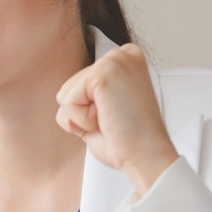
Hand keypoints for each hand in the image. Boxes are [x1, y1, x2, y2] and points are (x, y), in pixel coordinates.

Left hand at [55, 43, 177, 194]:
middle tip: (114, 120)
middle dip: (84, 112)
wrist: (147, 156)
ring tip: (112, 119)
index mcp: (125, 60)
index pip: (80, 84)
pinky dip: (82, 119)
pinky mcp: (104, 73)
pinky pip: (68, 102)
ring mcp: (114, 61)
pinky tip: (108, 119)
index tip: (118, 116)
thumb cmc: (129, 139)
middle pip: (69, 87)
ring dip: (82, 117)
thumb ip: (86, 95)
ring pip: (65, 94)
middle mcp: (122, 55)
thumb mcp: (103, 109)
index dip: (89, 110)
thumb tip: (64, 95)